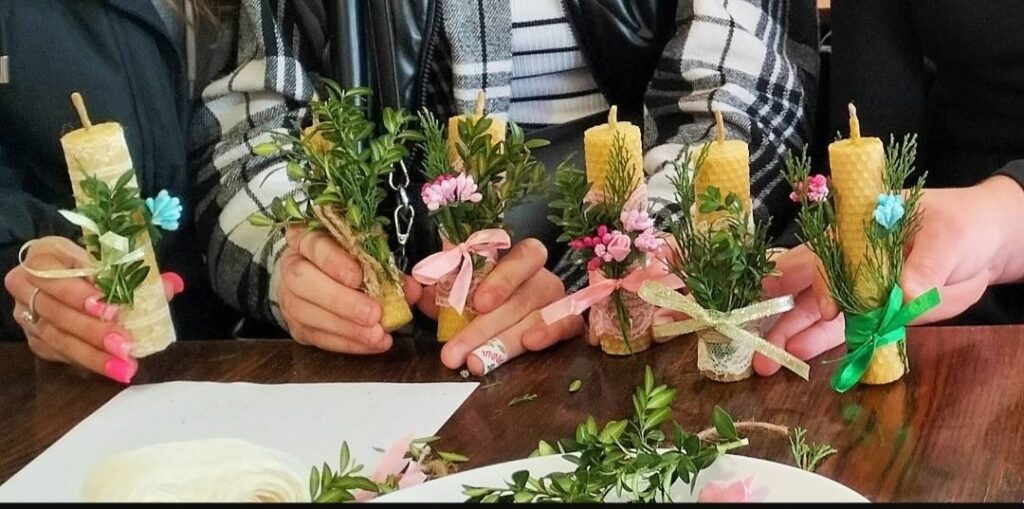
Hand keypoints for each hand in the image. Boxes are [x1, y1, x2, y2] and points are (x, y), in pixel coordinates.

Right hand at [4, 236, 182, 382]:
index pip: (53, 276)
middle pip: (57, 313)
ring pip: (57, 339)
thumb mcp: (105, 258)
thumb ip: (136, 272)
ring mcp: (27, 316)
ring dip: (93, 355)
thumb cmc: (86, 262)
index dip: (78, 294)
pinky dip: (87, 362)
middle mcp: (26, 287)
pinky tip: (112, 369)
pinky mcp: (35, 339)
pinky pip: (59, 354)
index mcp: (43, 258)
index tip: (109, 309)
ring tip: (124, 365)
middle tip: (125, 345)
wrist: (58, 273)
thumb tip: (174, 284)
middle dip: (93, 332)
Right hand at [277, 227, 421, 353]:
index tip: (359, 277)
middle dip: (341, 300)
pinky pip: (318, 338)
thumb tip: (412, 289)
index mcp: (306, 238)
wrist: (320, 279)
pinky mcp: (297, 326)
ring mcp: (289, 298)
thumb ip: (386, 266)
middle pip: (304, 281)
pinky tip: (370, 344)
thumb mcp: (365, 253)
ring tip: (376, 334)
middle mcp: (291, 266)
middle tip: (373, 314)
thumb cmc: (347, 260)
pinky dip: (347, 343)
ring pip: (308, 314)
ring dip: (346, 328)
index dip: (334, 261)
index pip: (314, 244)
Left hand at [418, 239, 583, 374]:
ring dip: (505, 342)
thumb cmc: (480, 300)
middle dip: (483, 328)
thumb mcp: (456, 291)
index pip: (523, 255)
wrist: (506, 322)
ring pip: (536, 318)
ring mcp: (558, 301)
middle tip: (454, 353)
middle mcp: (541, 277)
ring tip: (476, 362)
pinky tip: (531, 343)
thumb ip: (442, 287)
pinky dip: (551, 333)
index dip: (503, 278)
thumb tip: (422, 288)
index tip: (478, 303)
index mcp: (517, 260)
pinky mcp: (569, 323)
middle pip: (520, 298)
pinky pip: (568, 325)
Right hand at [756, 177, 1023, 375]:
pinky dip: (818, 343)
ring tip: (765, 362)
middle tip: (752, 335)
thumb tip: (905, 292)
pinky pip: (841, 329)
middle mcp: (847, 258)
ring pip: (816, 311)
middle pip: (804, 283)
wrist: (987, 246)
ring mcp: (858, 287)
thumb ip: (923, 266)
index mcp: (855, 228)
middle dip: (776, 310)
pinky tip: (796, 357)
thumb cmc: (962, 224)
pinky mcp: (872, 311)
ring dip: (790, 334)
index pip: (824, 254)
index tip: (819, 307)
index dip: (813, 279)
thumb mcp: (947, 238)